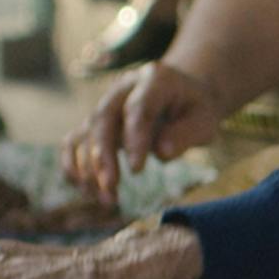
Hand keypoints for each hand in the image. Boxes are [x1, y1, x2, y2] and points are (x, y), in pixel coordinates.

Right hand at [61, 62, 221, 202]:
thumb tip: (161, 153)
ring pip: (86, 132)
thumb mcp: (204, 120)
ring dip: (89, 168)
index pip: (138, 107)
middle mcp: (123, 88)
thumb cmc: (194, 110)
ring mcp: (105, 104)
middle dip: (103, 156)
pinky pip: (74, 142)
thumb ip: (186, 134)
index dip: (134, 138)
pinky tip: (86, 191)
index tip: (136, 170)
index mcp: (154, 79)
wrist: (182, 96)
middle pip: (103, 119)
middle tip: (111, 186)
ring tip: (106, 199)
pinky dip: (74, 166)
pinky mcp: (95, 123)